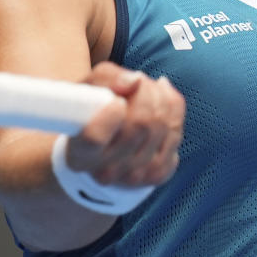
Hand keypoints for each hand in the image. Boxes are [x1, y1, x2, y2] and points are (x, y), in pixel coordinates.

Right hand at [65, 62, 184, 187]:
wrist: (102, 146)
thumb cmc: (93, 110)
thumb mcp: (89, 88)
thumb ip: (106, 79)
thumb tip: (135, 81)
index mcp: (80, 153)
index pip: (96, 137)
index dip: (112, 112)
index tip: (116, 100)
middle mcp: (105, 171)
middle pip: (141, 124)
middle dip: (145, 92)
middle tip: (139, 82)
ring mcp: (133, 177)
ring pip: (163, 126)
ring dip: (160, 98)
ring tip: (148, 91)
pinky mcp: (157, 175)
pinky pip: (176, 133)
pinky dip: (173, 111)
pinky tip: (161, 105)